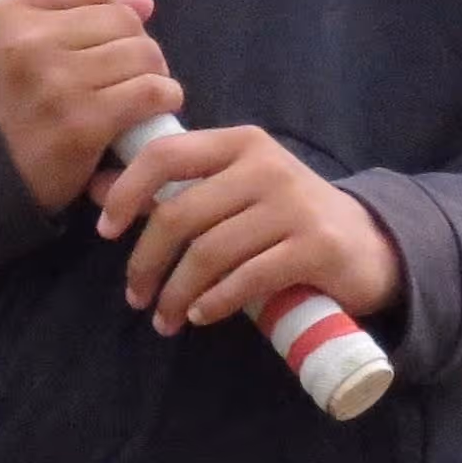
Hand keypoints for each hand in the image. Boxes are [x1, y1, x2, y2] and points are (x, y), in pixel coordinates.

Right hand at [0, 0, 184, 212]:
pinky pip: (150, 92)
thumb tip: (144, 1)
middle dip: (136, 44)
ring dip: (154, 72)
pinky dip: (163, 97)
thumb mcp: (29, 43)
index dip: (110, 8)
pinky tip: (154, 107)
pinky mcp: (82, 124)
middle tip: (126, 71)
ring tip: (139, 90)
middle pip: (124, 19)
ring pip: (143, 53)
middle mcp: (29, 41)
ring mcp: (55, 83)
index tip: (100, 38)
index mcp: (11, 11)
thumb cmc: (18, 98)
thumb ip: (84, 13)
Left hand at [98, 127, 405, 335]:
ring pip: (209, 252)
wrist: (367, 244)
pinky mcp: (314, 247)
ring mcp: (293, 205)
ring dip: (176, 293)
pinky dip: (214, 302)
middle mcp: (265, 166)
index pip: (166, 154)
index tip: (105, 233)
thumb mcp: (230, 190)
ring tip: (163, 320)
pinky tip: (199, 316)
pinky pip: (247, 278)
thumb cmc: (283, 217)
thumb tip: (95, 189)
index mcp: (239, 143)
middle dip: (146, 262)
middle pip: (181, 213)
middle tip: (135, 297)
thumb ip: (170, 187)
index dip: (127, 193)